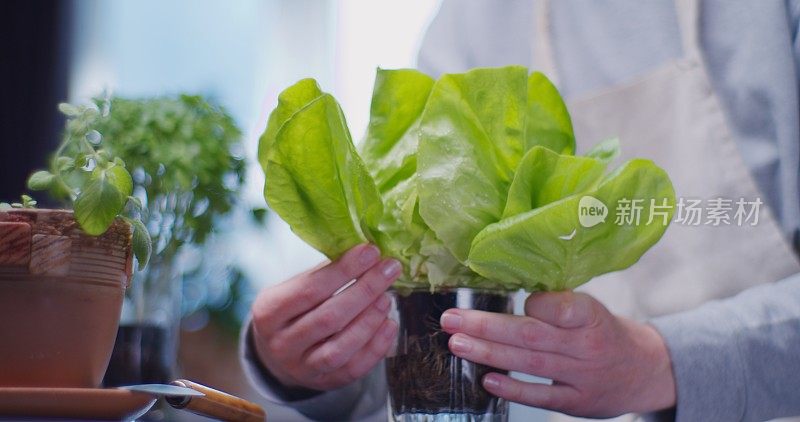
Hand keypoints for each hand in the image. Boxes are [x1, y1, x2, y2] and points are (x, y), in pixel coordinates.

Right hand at [250, 244, 400, 390]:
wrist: (278, 355)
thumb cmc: (292, 311)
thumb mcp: (292, 290)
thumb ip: (322, 275)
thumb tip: (364, 254)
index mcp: (269, 312)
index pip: (309, 290)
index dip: (343, 271)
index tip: (370, 252)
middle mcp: (282, 343)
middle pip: (329, 318)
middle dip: (365, 290)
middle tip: (389, 269)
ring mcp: (302, 367)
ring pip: (341, 346)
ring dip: (371, 318)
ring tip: (387, 296)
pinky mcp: (324, 383)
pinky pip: (354, 368)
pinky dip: (376, 345)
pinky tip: (389, 323)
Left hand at [440, 291, 675, 416]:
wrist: (644, 370)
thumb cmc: (603, 331)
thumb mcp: (591, 309)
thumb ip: (556, 302)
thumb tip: (504, 281)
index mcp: (592, 316)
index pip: (563, 307)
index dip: (537, 303)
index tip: (515, 298)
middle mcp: (587, 346)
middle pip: (532, 335)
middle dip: (486, 326)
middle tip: (451, 319)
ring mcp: (582, 376)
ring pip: (529, 363)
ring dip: (488, 353)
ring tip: (457, 344)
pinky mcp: (577, 402)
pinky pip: (541, 395)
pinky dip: (513, 388)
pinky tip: (486, 378)